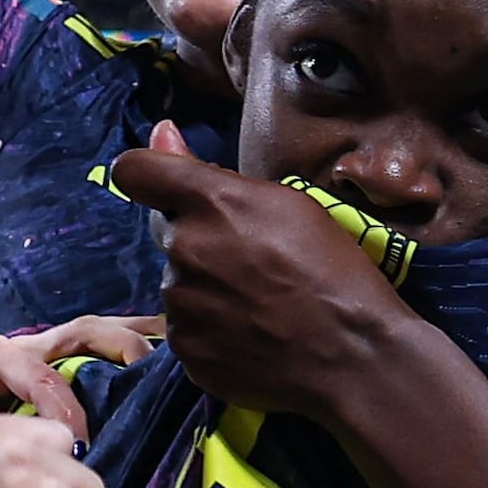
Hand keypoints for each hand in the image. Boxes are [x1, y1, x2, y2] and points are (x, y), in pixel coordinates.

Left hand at [0, 313, 164, 444]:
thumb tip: (27, 462)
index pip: (42, 371)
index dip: (65, 406)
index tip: (78, 449)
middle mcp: (18, 353)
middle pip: (81, 333)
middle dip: (121, 343)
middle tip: (155, 364)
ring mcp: (37, 365)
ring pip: (94, 341)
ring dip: (136, 341)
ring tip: (180, 341)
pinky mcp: (48, 387)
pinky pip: (94, 364)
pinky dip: (129, 357)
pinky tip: (165, 361)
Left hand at [105, 130, 416, 421]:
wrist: (353, 356)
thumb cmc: (333, 271)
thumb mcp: (289, 203)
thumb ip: (212, 171)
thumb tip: (161, 130)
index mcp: (211, 203)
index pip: (135, 171)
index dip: (149, 174)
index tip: (171, 187)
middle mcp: (184, 249)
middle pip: (169, 232)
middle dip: (200, 239)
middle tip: (255, 263)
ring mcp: (181, 305)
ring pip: (180, 283)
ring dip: (207, 287)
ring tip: (261, 305)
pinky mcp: (187, 351)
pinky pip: (188, 328)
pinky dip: (212, 329)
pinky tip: (253, 335)